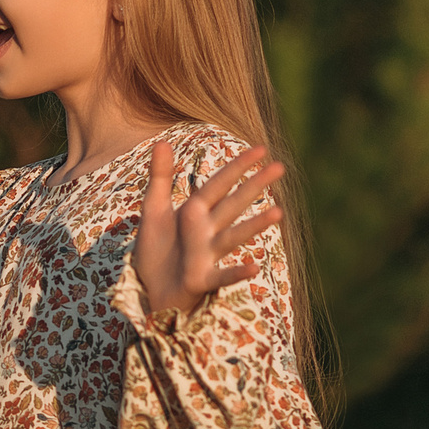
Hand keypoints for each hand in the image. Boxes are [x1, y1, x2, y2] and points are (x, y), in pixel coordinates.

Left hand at [134, 140, 284, 317]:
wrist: (147, 286)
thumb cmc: (156, 249)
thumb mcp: (153, 209)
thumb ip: (160, 177)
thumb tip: (163, 141)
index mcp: (195, 211)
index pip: (219, 184)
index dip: (237, 167)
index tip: (261, 148)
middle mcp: (206, 230)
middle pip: (233, 205)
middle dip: (254, 186)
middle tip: (280, 167)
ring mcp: (206, 254)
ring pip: (233, 237)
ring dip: (254, 226)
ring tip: (278, 213)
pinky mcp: (201, 279)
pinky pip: (222, 276)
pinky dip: (236, 273)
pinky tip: (254, 268)